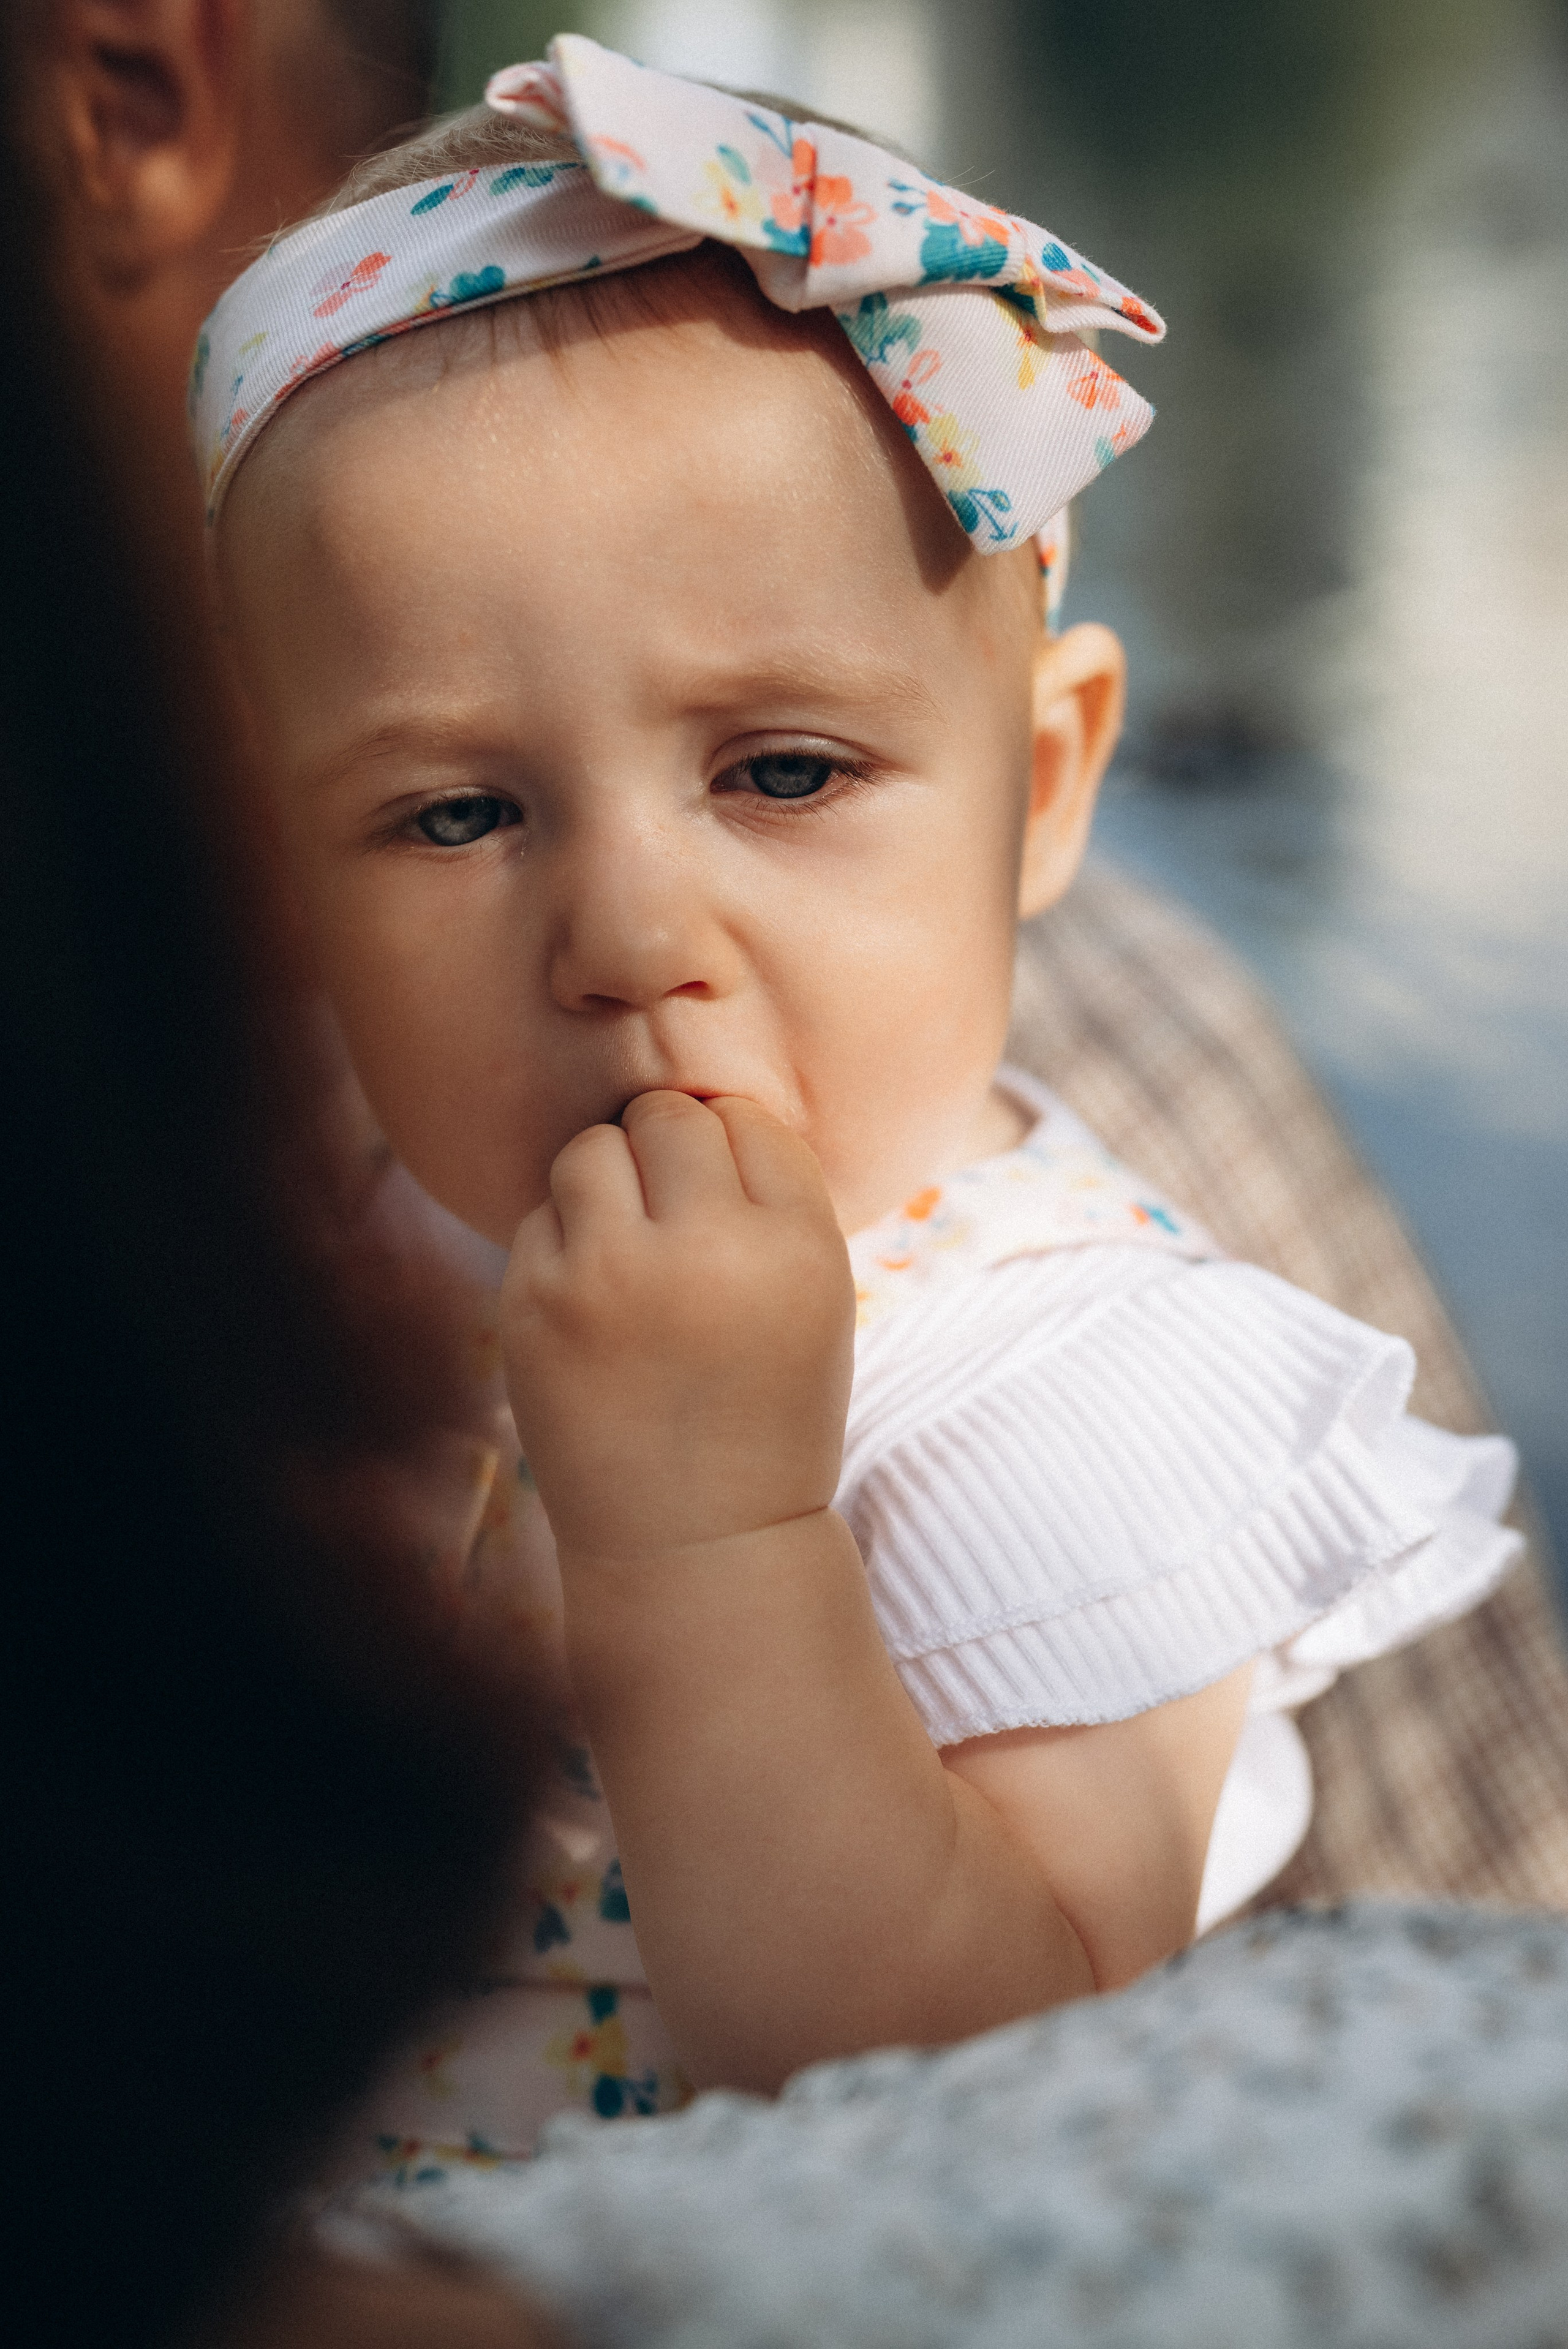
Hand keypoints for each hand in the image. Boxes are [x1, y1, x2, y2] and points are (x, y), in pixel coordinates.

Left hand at [501, 1092, 853, 1562]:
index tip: (732, 1210)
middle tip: (675, 1219)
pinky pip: (541, 1216)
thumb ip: (770, 1196)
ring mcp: (610, 1277)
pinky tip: (597, 1306)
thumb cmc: (766, 1407)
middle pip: (668, 1116)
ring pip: (592, 1149)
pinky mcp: (536, 1306)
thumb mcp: (814, 1295)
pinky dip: (566, 1245)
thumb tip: (694, 1096)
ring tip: (632, 1251)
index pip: (749, 1119)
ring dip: (609, 1182)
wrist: (697, 1541)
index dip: (736, 1155)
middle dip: (669, 1153)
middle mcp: (706, 1250)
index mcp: (795, 1247)